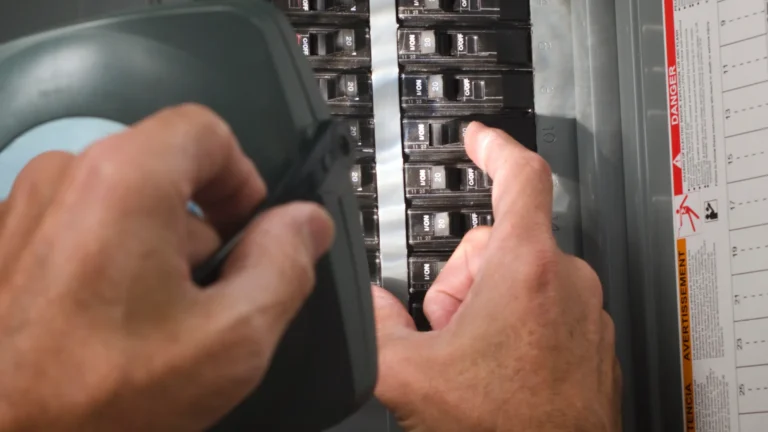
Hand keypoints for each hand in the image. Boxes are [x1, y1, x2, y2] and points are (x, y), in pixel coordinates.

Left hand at [0, 105, 333, 430]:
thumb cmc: (96, 401)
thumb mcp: (230, 339)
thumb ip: (284, 266)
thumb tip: (305, 224)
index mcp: (124, 180)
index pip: (205, 130)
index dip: (243, 177)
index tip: (249, 231)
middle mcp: (64, 179)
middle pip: (165, 171)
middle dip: (201, 228)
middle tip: (207, 299)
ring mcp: (23, 212)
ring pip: (122, 206)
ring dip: (155, 253)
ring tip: (153, 326)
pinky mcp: (3, 247)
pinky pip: (79, 232)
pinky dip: (109, 266)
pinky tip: (108, 331)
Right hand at [373, 123, 620, 431]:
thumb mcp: (409, 376)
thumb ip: (374, 327)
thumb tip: (367, 306)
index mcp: (530, 271)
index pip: (521, 176)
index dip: (494, 146)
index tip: (479, 136)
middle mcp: (570, 284)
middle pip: (500, 242)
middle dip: (462, 278)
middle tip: (447, 329)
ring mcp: (586, 314)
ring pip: (523, 277)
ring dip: (488, 305)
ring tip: (473, 358)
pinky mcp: (593, 341)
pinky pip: (548, 307)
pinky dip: (517, 325)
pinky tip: (498, 369)